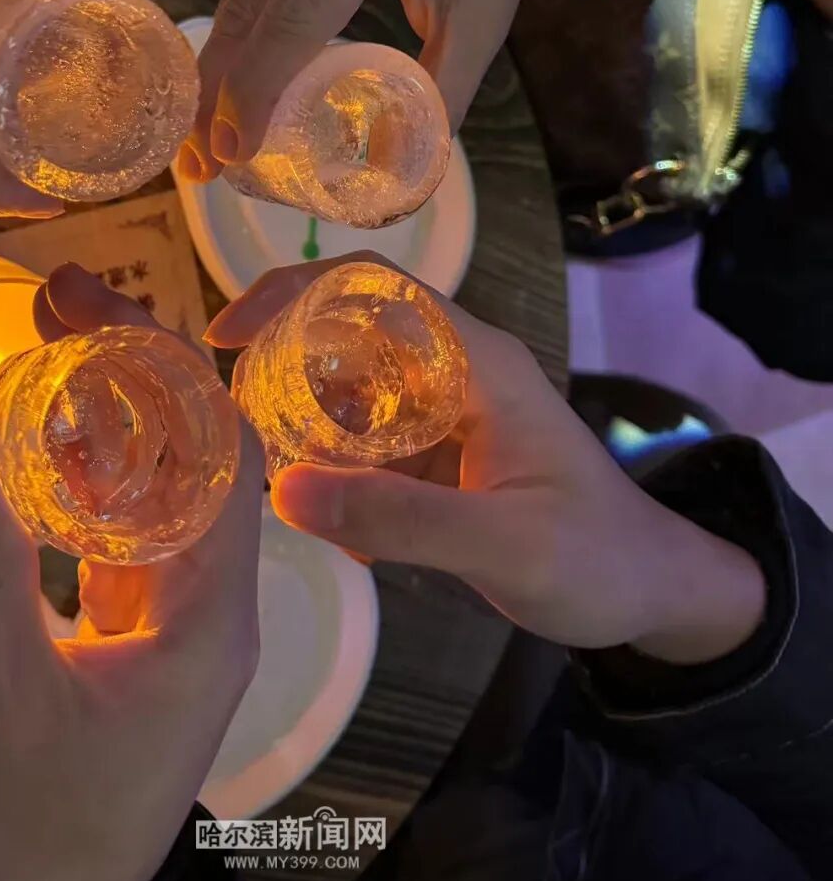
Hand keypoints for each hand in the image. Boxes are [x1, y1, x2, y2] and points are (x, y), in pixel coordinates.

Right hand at [0, 265, 262, 880]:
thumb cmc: (46, 823)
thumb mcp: (5, 690)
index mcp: (214, 615)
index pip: (225, 458)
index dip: (171, 372)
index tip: (104, 309)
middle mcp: (215, 607)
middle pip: (194, 460)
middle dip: (134, 378)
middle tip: (62, 303)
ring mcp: (181, 623)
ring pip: (163, 496)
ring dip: (113, 427)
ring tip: (54, 349)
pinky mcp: (146, 641)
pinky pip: (131, 541)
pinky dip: (94, 490)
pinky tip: (49, 451)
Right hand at [178, 0, 559, 179]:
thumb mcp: (484, 17)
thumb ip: (443, 95)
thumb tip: (399, 178)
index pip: (298, 13)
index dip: (258, 87)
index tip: (234, 151)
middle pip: (250, 6)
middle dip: (219, 93)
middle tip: (202, 166)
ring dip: (220, 67)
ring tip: (206, 141)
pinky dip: (240, 30)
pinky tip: (231, 82)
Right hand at [207, 255, 764, 662]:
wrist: (654, 592)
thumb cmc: (596, 558)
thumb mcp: (505, 545)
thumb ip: (402, 519)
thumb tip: (280, 488)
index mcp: (475, 361)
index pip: (372, 287)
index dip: (292, 293)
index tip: (226, 335)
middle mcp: (455, 370)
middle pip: (347, 329)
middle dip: (280, 362)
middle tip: (229, 418)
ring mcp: (445, 410)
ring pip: (348, 385)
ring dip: (301, 420)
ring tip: (264, 470)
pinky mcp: (438, 452)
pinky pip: (364, 438)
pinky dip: (332, 467)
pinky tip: (327, 520)